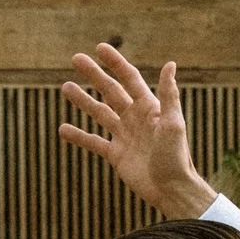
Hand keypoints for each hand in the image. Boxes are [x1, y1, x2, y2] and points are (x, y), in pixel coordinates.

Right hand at [59, 45, 212, 216]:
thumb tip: (170, 64)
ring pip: (99, 113)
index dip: (115, 63)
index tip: (99, 48)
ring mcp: (124, 136)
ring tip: (65, 87)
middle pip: (110, 91)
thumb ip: (169, 94)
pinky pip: (94, 142)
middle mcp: (135, 118)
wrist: (171, 190)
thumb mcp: (173, 124)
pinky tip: (63, 129)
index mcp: (149, 107)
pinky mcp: (116, 155)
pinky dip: (79, 136)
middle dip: (94, 74)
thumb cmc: (176, 157)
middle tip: (76, 58)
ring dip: (83, 100)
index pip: (129, 78)